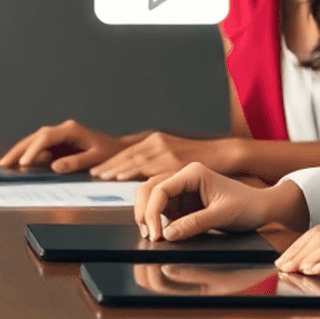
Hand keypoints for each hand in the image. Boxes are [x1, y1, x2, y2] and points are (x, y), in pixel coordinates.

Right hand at [0, 120, 126, 172]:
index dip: (33, 150)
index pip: (46, 138)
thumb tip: (55, 166)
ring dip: (20, 152)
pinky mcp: (59, 144)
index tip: (23, 162)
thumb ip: (76, 162)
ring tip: (4, 164)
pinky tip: (18, 164)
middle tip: (3, 163)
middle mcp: (63, 130)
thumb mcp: (96, 159)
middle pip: (35, 137)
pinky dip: (28, 155)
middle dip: (18, 150)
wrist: (120, 150)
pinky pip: (40, 148)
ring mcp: (60, 136)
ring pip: (34, 141)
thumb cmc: (110, 153)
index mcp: (71, 130)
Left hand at [91, 132, 235, 179]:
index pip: (128, 150)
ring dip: (116, 169)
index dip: (112, 160)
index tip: (97, 168)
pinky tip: (122, 178)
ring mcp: (166, 152)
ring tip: (102, 176)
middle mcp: (159, 143)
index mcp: (157, 140)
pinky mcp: (174, 163)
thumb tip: (140, 172)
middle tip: (94, 173)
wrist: (226, 153)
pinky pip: (149, 170)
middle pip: (127, 154)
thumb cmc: (201, 157)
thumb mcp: (176, 153)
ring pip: (135, 160)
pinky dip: (133, 173)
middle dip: (109, 164)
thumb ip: (157, 160)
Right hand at [136, 164, 306, 240]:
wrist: (262, 209)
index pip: (160, 189)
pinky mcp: (182, 204)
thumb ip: (194, 224)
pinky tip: (158, 234)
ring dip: (146, 216)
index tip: (155, 234)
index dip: (152, 212)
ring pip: (150, 199)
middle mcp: (183, 178)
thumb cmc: (248, 206)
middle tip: (149, 236)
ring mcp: (181, 191)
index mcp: (192, 173)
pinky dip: (155, 222)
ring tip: (152, 237)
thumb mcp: (222, 216)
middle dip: (143, 212)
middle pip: (148, 190)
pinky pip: (161, 211)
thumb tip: (167, 235)